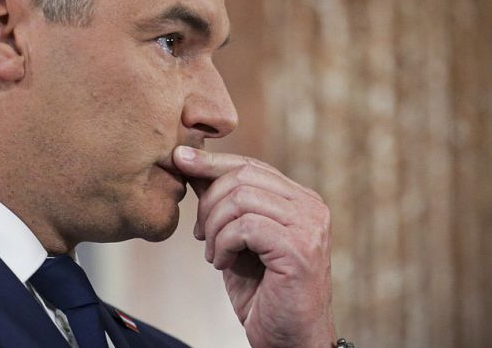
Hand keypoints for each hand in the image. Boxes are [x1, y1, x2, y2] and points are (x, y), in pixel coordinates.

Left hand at [174, 146, 335, 347]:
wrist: (287, 339)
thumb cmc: (262, 291)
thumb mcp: (236, 237)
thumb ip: (223, 202)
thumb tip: (189, 161)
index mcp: (300, 199)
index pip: (250, 165)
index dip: (212, 162)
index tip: (180, 162)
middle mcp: (311, 207)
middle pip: (243, 176)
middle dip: (208, 201)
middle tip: (200, 234)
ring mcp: (309, 227)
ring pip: (241, 199)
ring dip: (214, 227)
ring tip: (213, 253)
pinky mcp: (299, 250)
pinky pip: (245, 227)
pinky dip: (223, 244)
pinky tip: (221, 264)